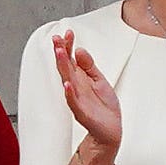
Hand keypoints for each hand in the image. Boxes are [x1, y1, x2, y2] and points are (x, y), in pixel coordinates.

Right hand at [52, 30, 122, 163]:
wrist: (109, 131)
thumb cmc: (104, 108)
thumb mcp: (100, 81)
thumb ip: (90, 66)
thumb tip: (80, 50)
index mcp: (81, 78)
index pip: (71, 59)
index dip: (69, 46)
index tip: (67, 33)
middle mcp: (76, 87)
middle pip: (66, 67)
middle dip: (61, 52)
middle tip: (56, 39)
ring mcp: (77, 99)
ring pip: (67, 80)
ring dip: (63, 67)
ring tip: (59, 54)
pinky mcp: (81, 112)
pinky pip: (73, 102)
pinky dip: (69, 93)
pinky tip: (67, 84)